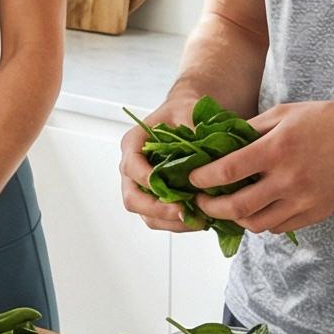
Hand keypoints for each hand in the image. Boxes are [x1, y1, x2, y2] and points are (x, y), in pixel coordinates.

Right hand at [119, 96, 196, 232]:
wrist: (187, 116)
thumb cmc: (183, 111)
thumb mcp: (188, 111)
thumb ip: (191, 127)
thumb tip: (202, 152)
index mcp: (133, 144)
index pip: (131, 167)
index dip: (146, 180)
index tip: (166, 188)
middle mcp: (133, 168)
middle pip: (132, 198)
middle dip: (157, 209)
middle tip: (183, 212)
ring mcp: (143, 186)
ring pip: (146, 214)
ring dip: (170, 222)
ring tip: (197, 220)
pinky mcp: (157, 198)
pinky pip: (161, 218)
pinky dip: (178, 223)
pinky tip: (200, 219)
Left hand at [191, 98, 333, 234]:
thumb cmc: (327, 119)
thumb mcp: (284, 114)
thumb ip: (251, 131)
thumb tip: (219, 144)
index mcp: (278, 149)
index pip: (228, 171)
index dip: (203, 179)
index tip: (192, 179)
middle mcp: (289, 179)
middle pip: (237, 207)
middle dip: (212, 208)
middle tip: (202, 201)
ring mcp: (305, 200)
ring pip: (257, 224)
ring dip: (236, 219)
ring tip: (227, 208)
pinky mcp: (317, 213)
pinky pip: (280, 226)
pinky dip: (263, 222)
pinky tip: (257, 209)